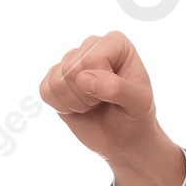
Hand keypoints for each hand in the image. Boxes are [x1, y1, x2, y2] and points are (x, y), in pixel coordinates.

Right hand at [38, 29, 185, 185]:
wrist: (128, 142)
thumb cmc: (138, 120)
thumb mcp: (139, 104)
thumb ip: (118, 89)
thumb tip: (87, 78)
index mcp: (115, 43)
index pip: (92, 59)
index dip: (103, 84)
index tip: (121, 96)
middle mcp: (90, 45)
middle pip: (70, 68)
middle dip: (88, 95)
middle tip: (106, 104)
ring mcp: (70, 61)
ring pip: (56, 80)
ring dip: (75, 102)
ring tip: (95, 106)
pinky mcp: (55, 80)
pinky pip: (46, 91)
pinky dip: (62, 106)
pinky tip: (80, 108)